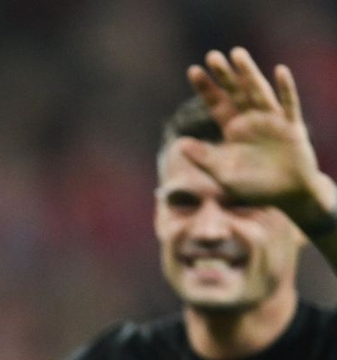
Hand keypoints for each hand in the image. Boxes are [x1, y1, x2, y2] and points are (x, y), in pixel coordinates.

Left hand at [184, 48, 336, 223]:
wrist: (286, 194)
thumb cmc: (253, 186)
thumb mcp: (223, 175)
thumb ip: (204, 159)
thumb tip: (179, 144)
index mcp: (233, 129)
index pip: (217, 104)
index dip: (206, 88)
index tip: (193, 70)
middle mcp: (251, 120)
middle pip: (236, 92)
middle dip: (224, 75)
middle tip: (212, 56)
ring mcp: (271, 120)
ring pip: (259, 92)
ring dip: (249, 74)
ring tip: (237, 55)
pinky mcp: (291, 127)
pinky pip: (288, 105)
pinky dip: (285, 89)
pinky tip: (280, 72)